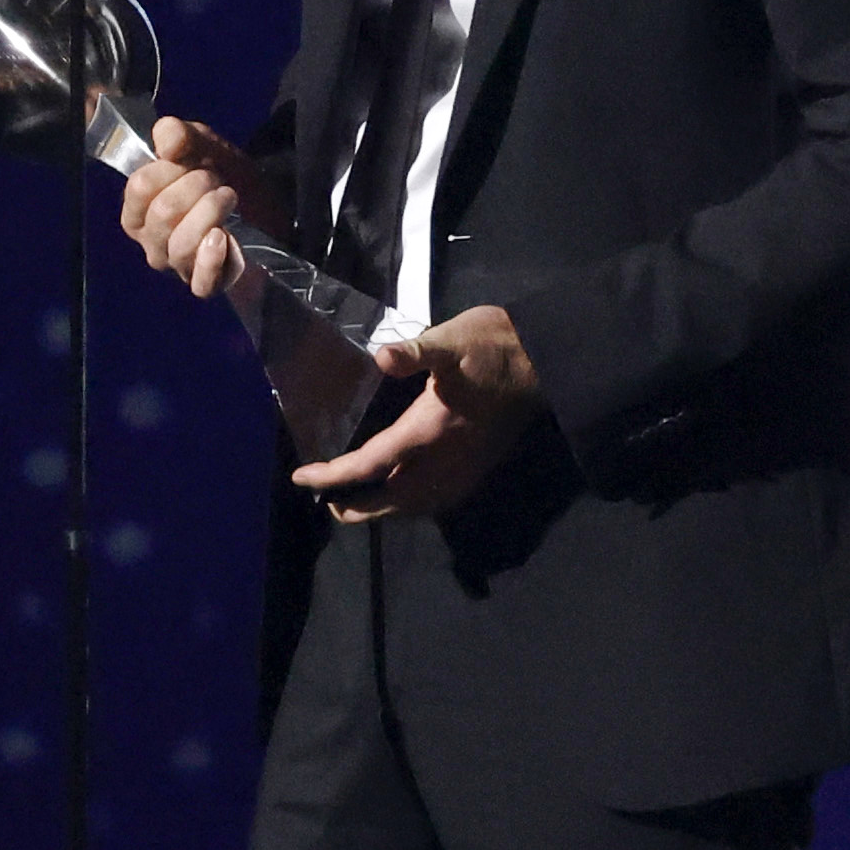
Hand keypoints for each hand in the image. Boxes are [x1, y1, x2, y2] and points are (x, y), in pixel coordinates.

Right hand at [118, 115, 291, 300]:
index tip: (195, 164)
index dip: (171, 168)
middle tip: (218, 180)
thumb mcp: (206, 149)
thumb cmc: (227, 180)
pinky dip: (211, 260)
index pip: (140, 187)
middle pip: (162, 213)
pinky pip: (199, 282)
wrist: (269, 211)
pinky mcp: (207, 284)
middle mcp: (151, 241)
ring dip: (211, 212)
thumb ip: (182, 135)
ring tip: (230, 197)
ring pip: (181, 243)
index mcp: (140, 210)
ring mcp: (178, 266)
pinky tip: (223, 238)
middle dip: (197, 187)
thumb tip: (169, 139)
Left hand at [287, 306, 541, 522]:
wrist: (547, 358)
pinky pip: (439, 498)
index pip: (372, 464)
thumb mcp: (452, 339)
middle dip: (359, 508)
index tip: (303, 478)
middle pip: (394, 499)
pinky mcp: (480, 463)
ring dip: (386, 510)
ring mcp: (466, 465)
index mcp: (430, 430)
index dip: (335, 475)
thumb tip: (383, 357)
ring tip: (361, 503)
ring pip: (418, 503)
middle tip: (328, 501)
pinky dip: (414, 504)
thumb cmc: (495, 345)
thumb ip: (417, 352)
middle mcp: (446, 458)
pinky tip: (406, 492)